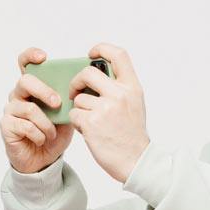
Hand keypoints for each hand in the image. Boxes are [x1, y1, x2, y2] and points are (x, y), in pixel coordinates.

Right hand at [0, 47, 75, 173]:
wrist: (43, 160)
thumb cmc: (53, 135)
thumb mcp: (66, 116)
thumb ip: (69, 101)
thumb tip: (82, 87)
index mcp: (33, 88)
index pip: (25, 63)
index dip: (31, 56)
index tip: (43, 57)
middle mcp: (18, 95)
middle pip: (25, 81)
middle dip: (44, 91)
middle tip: (57, 103)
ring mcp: (11, 110)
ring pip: (29, 108)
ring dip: (46, 123)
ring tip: (52, 133)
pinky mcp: (7, 125)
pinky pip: (25, 126)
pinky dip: (39, 134)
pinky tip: (42, 140)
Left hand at [68, 42, 150, 182]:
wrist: (135, 161)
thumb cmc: (131, 134)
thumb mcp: (134, 104)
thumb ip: (119, 88)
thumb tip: (95, 74)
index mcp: (132, 87)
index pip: (118, 55)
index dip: (102, 48)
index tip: (91, 54)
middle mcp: (119, 94)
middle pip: (87, 73)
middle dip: (76, 81)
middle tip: (75, 91)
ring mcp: (105, 108)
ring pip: (78, 98)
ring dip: (79, 109)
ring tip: (91, 121)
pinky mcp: (91, 122)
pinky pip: (73, 114)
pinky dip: (77, 122)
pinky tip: (88, 131)